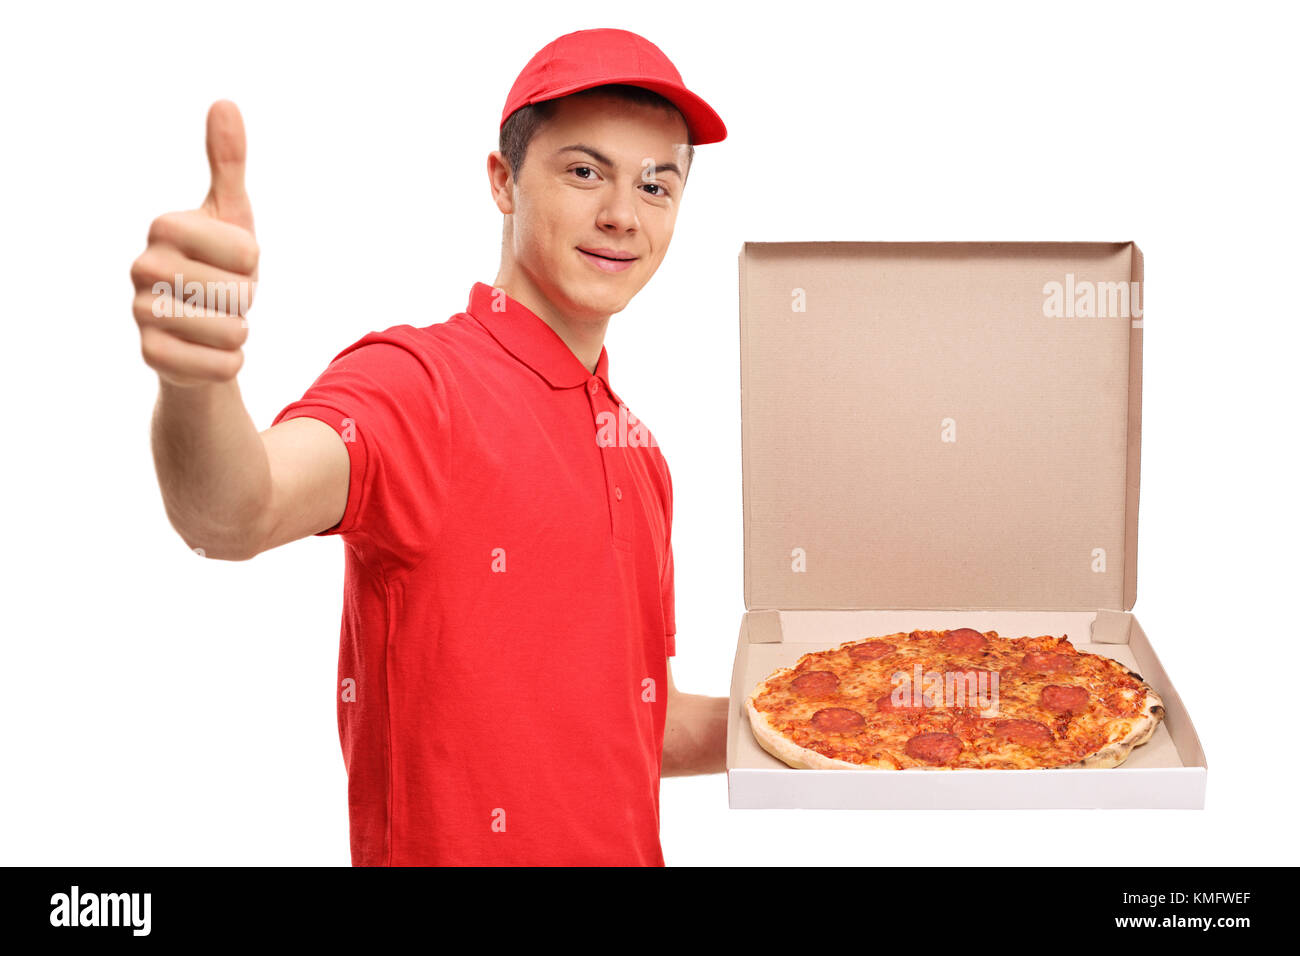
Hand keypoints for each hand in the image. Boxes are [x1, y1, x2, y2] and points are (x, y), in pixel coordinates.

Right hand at [131, 100, 259, 386]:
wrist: (202, 332)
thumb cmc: (221, 267)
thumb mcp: (232, 215)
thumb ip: (228, 163)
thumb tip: (225, 103)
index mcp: (164, 228)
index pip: (245, 251)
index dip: (252, 262)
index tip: (235, 262)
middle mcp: (142, 267)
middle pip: (238, 292)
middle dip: (246, 299)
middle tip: (224, 296)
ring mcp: (141, 313)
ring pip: (232, 331)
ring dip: (240, 331)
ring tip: (219, 322)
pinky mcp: (151, 357)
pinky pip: (222, 365)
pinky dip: (230, 363)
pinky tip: (211, 352)